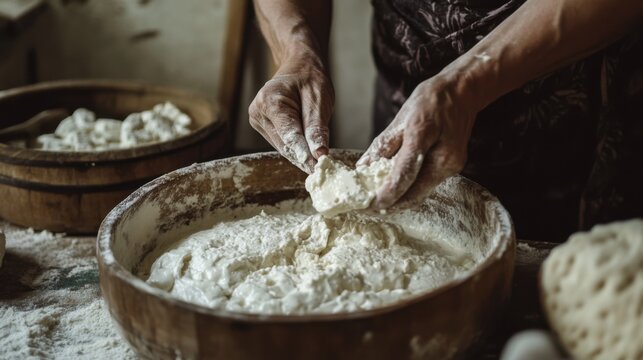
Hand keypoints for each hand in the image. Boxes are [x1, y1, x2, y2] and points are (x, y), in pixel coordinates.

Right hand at [249, 54, 333, 172]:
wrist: (298, 67)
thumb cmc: (310, 79)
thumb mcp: (318, 99)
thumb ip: (316, 128)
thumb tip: (319, 153)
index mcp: (269, 101)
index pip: (288, 134)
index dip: (303, 153)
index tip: (317, 167)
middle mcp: (258, 113)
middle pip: (285, 144)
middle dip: (304, 158)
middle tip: (323, 171)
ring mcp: (258, 121)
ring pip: (283, 147)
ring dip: (301, 156)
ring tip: (319, 166)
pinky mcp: (263, 127)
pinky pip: (282, 143)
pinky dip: (297, 149)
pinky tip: (310, 155)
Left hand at [357, 76, 478, 208]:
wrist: (463, 92)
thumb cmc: (430, 100)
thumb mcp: (401, 117)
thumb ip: (382, 146)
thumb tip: (362, 168)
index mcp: (425, 135)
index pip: (405, 174)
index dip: (387, 193)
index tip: (369, 205)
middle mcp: (444, 155)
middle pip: (415, 192)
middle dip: (391, 204)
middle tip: (369, 209)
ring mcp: (452, 164)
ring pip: (422, 192)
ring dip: (401, 201)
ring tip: (379, 203)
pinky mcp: (454, 167)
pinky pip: (428, 185)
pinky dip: (412, 190)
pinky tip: (397, 191)